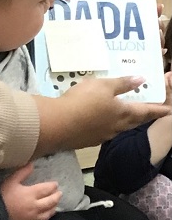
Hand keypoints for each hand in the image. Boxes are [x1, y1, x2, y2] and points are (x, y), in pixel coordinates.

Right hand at [0, 163, 61, 219]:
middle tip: (59, 193)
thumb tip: (32, 164)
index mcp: (31, 193)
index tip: (56, 184)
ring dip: (54, 207)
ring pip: (48, 213)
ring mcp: (34, 217)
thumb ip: (23, 172)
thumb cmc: (3, 195)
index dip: (52, 186)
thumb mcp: (12, 180)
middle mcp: (36, 206)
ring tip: (56, 203)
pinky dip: (47, 216)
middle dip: (56, 196)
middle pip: (50, 201)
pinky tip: (48, 214)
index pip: (46, 189)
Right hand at [32, 75, 171, 155]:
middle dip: (143, 116)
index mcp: (124, 113)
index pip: (147, 111)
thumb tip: (142, 79)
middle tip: (149, 112)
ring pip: (119, 128)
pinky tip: (100, 122)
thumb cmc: (84, 101)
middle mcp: (117, 127)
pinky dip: (107, 125)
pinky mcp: (88, 139)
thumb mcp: (103, 85)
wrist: (59, 124)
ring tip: (124, 115)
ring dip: (125, 121)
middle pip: (135, 122)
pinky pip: (104, 131)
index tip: (169, 110)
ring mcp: (103, 135)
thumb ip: (122, 83)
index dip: (158, 109)